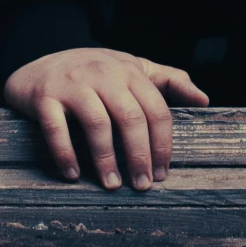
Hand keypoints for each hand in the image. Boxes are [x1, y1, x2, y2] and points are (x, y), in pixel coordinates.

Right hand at [3, 46, 208, 188]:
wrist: (41, 60)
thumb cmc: (96, 71)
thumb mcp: (134, 68)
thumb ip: (169, 81)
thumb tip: (204, 100)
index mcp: (130, 71)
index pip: (155, 109)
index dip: (163, 143)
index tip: (164, 172)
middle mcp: (104, 74)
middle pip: (130, 117)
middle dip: (140, 155)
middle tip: (143, 185)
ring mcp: (74, 84)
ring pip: (97, 123)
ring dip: (106, 159)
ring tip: (112, 185)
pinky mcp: (45, 97)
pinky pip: (55, 128)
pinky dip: (65, 153)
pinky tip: (72, 175)